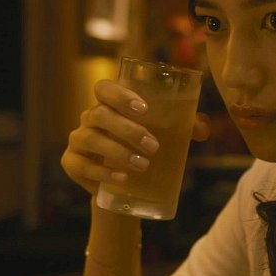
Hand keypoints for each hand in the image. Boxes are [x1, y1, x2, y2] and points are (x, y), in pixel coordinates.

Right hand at [61, 79, 210, 194]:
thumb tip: (203, 130)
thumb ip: (186, 127)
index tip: (144, 109)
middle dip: (127, 129)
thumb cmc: (145, 150)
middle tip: (153, 146)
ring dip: (117, 151)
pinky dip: (103, 172)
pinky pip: (81, 164)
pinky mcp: (72, 163)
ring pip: (90, 138)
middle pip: (100, 114)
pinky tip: (123, 178)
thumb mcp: (166, 136)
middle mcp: (90, 118)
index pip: (104, 88)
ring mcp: (77, 140)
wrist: (125, 187)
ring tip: (143, 165)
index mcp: (109, 104)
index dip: (120, 94)